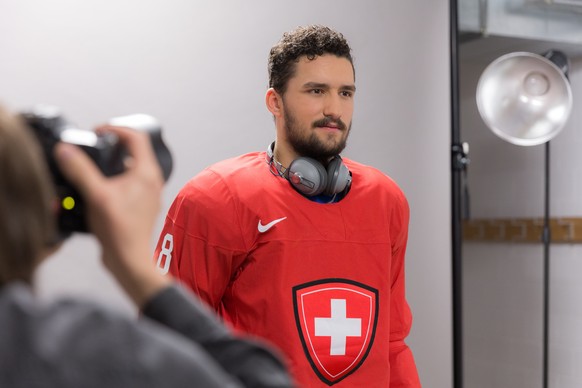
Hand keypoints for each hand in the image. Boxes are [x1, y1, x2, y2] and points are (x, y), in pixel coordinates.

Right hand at [53, 125, 170, 306]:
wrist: (129, 259)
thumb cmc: (120, 230)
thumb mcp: (96, 195)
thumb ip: (81, 170)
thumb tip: (67, 150)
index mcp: (147, 173)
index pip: (136, 136)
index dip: (115, 128)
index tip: (97, 131)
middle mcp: (152, 180)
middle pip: (134, 150)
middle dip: (112, 145)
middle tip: (94, 146)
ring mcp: (149, 193)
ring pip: (131, 167)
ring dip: (113, 163)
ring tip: (94, 167)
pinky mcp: (141, 204)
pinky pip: (129, 183)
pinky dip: (115, 179)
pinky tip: (99, 188)